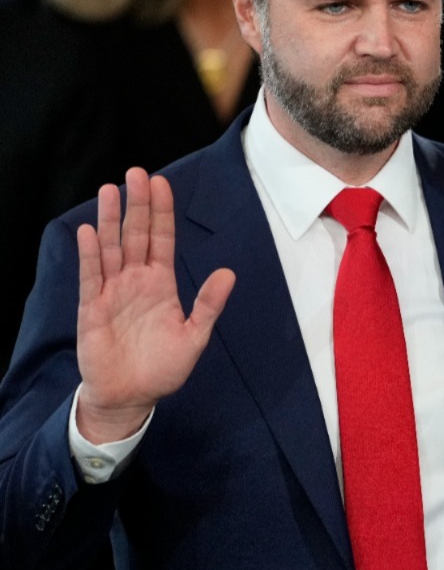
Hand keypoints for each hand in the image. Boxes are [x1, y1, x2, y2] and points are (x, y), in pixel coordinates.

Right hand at [75, 168, 234, 442]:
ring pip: (111, 249)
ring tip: (110, 190)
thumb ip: (209, 304)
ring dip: (110, 220)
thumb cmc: (163, 367)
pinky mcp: (93, 309)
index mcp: (161, 284)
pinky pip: (91, 276)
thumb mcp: (195, 335)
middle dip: (137, 205)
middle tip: (136, 173)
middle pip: (135, 235)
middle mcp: (136, 281)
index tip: (160, 183)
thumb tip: (228, 272)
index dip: (161, 212)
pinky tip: (90, 231)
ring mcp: (113, 292)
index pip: (161, 239)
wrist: (132, 396)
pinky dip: (91, 254)